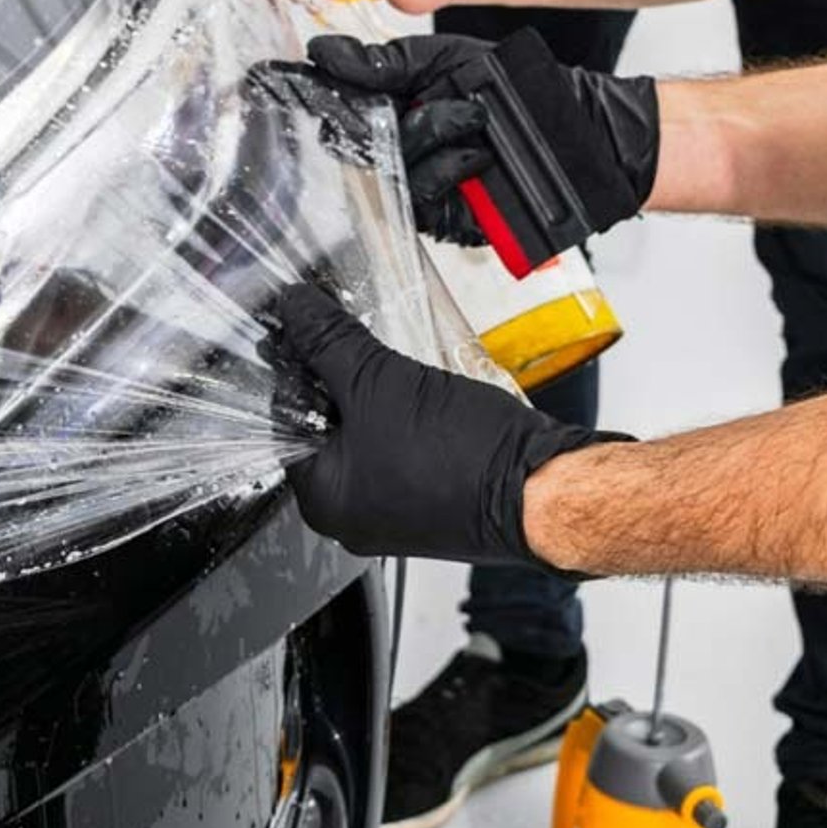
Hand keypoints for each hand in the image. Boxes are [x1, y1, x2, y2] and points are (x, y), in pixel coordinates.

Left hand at [274, 283, 608, 565]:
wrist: (543, 486)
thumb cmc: (464, 458)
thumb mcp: (377, 380)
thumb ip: (327, 341)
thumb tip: (295, 311)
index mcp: (322, 501)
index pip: (282, 421)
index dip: (294, 369)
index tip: (306, 330)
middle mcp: (352, 516)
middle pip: (324, 428)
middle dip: (337, 380)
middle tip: (350, 341)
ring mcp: (394, 511)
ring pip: (366, 434)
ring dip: (374, 393)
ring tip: (391, 364)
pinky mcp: (432, 499)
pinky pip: (400, 446)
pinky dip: (403, 414)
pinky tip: (419, 388)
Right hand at [305, 30, 660, 241]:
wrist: (572, 131)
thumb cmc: (514, 92)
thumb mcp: (445, 60)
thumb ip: (383, 63)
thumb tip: (324, 54)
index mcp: (388, 109)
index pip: (332, 106)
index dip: (309, 95)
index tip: (280, 80)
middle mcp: (393, 150)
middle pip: (348, 142)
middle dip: (378, 116)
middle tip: (411, 96)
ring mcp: (413, 187)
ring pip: (388, 168)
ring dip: (432, 134)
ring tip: (473, 118)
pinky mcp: (438, 221)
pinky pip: (421, 195)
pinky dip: (449, 167)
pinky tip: (477, 153)